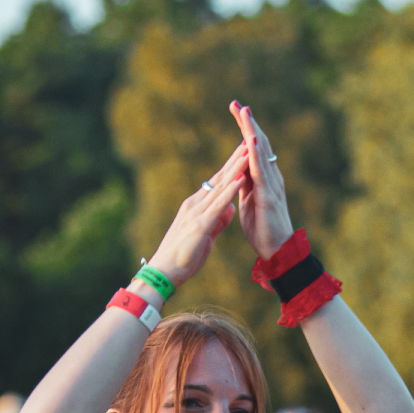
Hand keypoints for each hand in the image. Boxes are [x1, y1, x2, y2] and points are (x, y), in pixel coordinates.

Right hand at [144, 143, 249, 287]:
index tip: (245, 151)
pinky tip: (241, 179)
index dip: (232, 167)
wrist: (164, 272)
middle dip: (236, 159)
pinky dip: (230, 191)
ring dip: (236, 168)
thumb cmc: (183, 256)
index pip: (218, 182)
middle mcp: (196, 204)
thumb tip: (231, 210)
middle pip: (220, 178)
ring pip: (220, 186)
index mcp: (197, 206)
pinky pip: (218, 204)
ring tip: (248, 151)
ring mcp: (197, 212)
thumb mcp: (206, 235)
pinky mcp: (200, 224)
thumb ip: (218, 221)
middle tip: (249, 140)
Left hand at [229, 102, 294, 258]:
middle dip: (247, 123)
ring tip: (244, 112)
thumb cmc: (264, 230)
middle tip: (237, 104)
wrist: (277, 252)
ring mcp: (271, 184)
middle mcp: (270, 176)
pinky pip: (260, 171)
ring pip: (260, 152)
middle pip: (259, 143)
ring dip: (252, 131)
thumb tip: (238, 171)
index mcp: (264, 178)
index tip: (235, 111)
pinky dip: (255, 154)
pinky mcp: (268, 195)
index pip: (253, 148)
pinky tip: (250, 139)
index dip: (245, 129)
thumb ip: (246, 184)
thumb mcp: (249, 202)